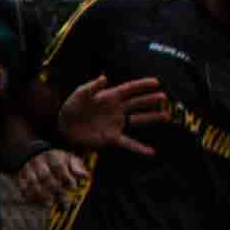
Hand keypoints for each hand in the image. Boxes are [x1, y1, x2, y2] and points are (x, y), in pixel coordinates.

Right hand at [11, 148, 89, 211]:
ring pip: (33, 183)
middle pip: (46, 177)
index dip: (66, 178)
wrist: (35, 154)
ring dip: (41, 195)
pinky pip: (22, 186)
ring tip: (49, 204)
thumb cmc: (57, 160)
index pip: (59, 167)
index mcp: (52, 156)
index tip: (73, 188)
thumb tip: (85, 177)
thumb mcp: (69, 159)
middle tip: (63, 201)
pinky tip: (35, 202)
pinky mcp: (21, 176)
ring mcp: (28, 169)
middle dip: (55, 190)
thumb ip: (77, 167)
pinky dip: (28, 195)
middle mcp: (39, 161)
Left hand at [54, 74, 173, 155]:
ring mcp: (116, 123)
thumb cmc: (72, 106)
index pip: (129, 89)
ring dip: (151, 118)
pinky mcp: (112, 138)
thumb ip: (92, 86)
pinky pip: (128, 143)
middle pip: (137, 103)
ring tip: (166, 116)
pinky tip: (151, 152)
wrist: (64, 126)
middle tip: (164, 97)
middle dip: (150, 100)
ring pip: (137, 120)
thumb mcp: (80, 94)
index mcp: (110, 96)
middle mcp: (117, 109)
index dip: (142, 85)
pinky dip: (139, 148)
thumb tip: (104, 77)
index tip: (156, 82)